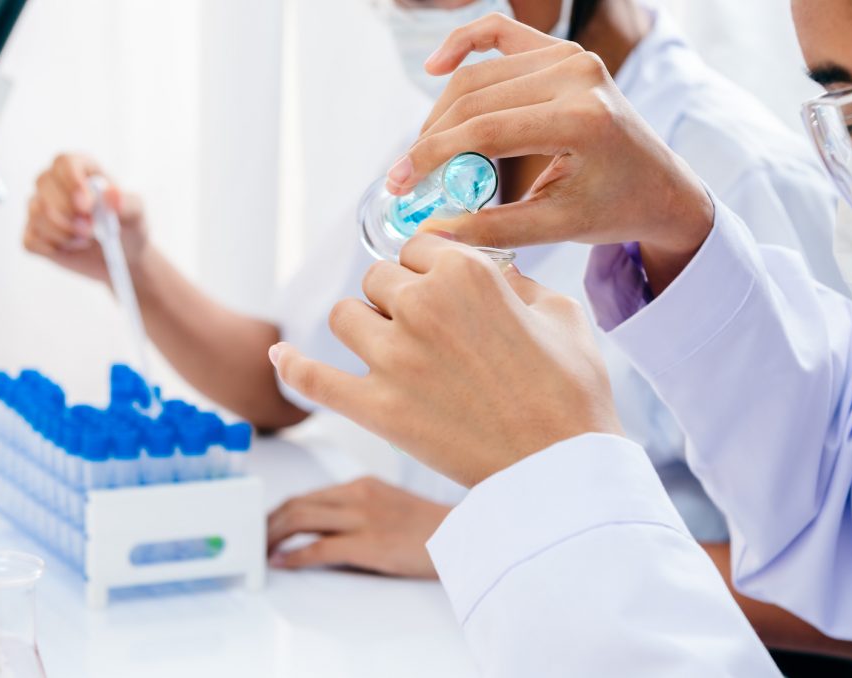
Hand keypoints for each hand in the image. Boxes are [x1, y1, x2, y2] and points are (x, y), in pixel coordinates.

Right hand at [23, 154, 149, 284]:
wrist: (124, 256)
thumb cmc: (129, 227)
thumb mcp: (137, 214)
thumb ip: (127, 203)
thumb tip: (112, 194)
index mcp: (82, 169)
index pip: (65, 162)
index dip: (72, 180)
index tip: (87, 205)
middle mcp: (56, 183)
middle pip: (44, 183)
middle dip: (69, 212)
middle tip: (92, 230)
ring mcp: (41, 206)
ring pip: (37, 213)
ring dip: (65, 233)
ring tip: (86, 239)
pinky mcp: (34, 232)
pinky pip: (32, 239)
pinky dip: (54, 248)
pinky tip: (71, 247)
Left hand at [267, 477, 450, 578]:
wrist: (464, 536)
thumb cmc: (430, 528)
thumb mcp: (390, 505)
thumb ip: (358, 509)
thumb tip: (323, 531)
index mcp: (363, 484)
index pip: (308, 495)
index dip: (279, 511)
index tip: (265, 526)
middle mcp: (359, 495)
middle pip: (297, 504)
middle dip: (268, 524)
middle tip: (255, 541)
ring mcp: (364, 518)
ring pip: (301, 520)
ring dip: (273, 537)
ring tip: (262, 552)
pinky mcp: (370, 544)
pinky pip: (320, 548)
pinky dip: (295, 556)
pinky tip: (283, 563)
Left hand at [270, 235, 622, 487]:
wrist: (562, 467)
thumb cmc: (572, 390)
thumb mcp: (561, 312)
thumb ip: (515, 281)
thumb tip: (490, 272)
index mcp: (465, 273)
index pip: (416, 248)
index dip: (429, 270)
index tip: (439, 292)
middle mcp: (421, 305)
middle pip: (377, 280)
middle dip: (399, 299)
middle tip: (428, 332)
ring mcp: (393, 359)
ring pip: (346, 319)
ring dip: (364, 328)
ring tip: (390, 350)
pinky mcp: (375, 409)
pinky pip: (312, 379)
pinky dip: (292, 367)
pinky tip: (279, 357)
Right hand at [384, 14, 713, 288]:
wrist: (661, 187)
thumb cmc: (616, 210)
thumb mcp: (557, 227)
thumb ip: (493, 229)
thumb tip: (431, 233)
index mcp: (583, 119)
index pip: (486, 130)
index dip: (432, 156)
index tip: (399, 184)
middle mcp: (578, 75)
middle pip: (476, 99)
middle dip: (431, 139)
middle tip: (405, 175)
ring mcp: (572, 56)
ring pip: (480, 75)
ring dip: (442, 111)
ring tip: (424, 151)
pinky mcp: (564, 52)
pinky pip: (502, 33)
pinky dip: (464, 44)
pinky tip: (436, 67)